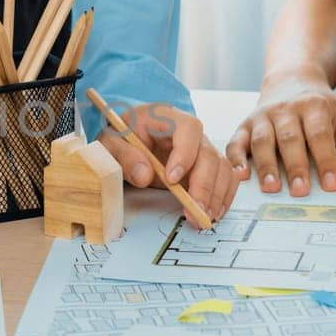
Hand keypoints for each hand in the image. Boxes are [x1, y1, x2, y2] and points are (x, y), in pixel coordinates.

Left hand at [97, 103, 237, 224]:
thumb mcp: (111, 143)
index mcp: (167, 117)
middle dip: (204, 185)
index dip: (184, 154)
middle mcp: (190, 133)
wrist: (126, 139)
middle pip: (209, 153)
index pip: (188, 129)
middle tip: (194, 209)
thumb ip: (124, 156)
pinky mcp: (205, 166)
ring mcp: (201, 149)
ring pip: (221, 168)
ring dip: (215, 195)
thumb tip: (144, 175)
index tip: (172, 179)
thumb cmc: (121, 136)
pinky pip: (224, 178)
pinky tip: (212, 213)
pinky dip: (221, 196)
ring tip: (203, 217)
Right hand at [226, 70, 335, 196]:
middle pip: (290, 138)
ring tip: (271, 188)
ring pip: (262, 141)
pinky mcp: (245, 125)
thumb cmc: (320, 106)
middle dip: (295, 166)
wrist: (292, 80)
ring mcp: (263, 116)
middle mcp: (285, 110)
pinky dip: (236, 158)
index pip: (319, 135)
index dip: (325, 160)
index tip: (332, 184)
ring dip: (266, 165)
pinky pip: (237, 141)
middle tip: (300, 191)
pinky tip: (241, 175)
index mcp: (313, 107)